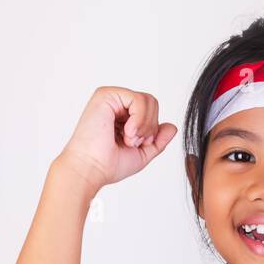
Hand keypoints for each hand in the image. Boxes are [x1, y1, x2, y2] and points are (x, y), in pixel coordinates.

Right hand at [55, 86, 178, 193]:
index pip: (151, 112)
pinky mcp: (106, 95)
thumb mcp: (142, 153)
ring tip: (128, 138)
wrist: (91, 169)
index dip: (151, 130)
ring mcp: (111, 98)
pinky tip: (127, 131)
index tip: (135, 145)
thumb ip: (158, 140)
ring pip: (148, 100)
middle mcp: (116, 104)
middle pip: (152, 103)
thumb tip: (172, 127)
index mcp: (122, 116)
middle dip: (150, 127)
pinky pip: (139, 99)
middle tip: (131, 142)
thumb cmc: (108, 164)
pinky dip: (139, 119)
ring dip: (144, 125)